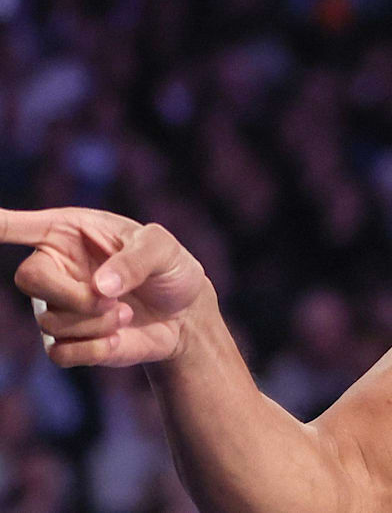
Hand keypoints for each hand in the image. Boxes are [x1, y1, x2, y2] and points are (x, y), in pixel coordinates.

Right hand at [4, 207, 207, 367]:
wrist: (185, 316)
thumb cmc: (170, 270)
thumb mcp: (165, 250)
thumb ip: (136, 259)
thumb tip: (100, 286)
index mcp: (70, 232)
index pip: (19, 226)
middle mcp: (56, 267)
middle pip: (29, 278)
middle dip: (73, 294)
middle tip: (112, 299)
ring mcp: (56, 306)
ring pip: (51, 321)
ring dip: (96, 322)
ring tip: (126, 313)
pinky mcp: (66, 340)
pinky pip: (59, 352)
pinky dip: (93, 349)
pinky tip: (116, 339)